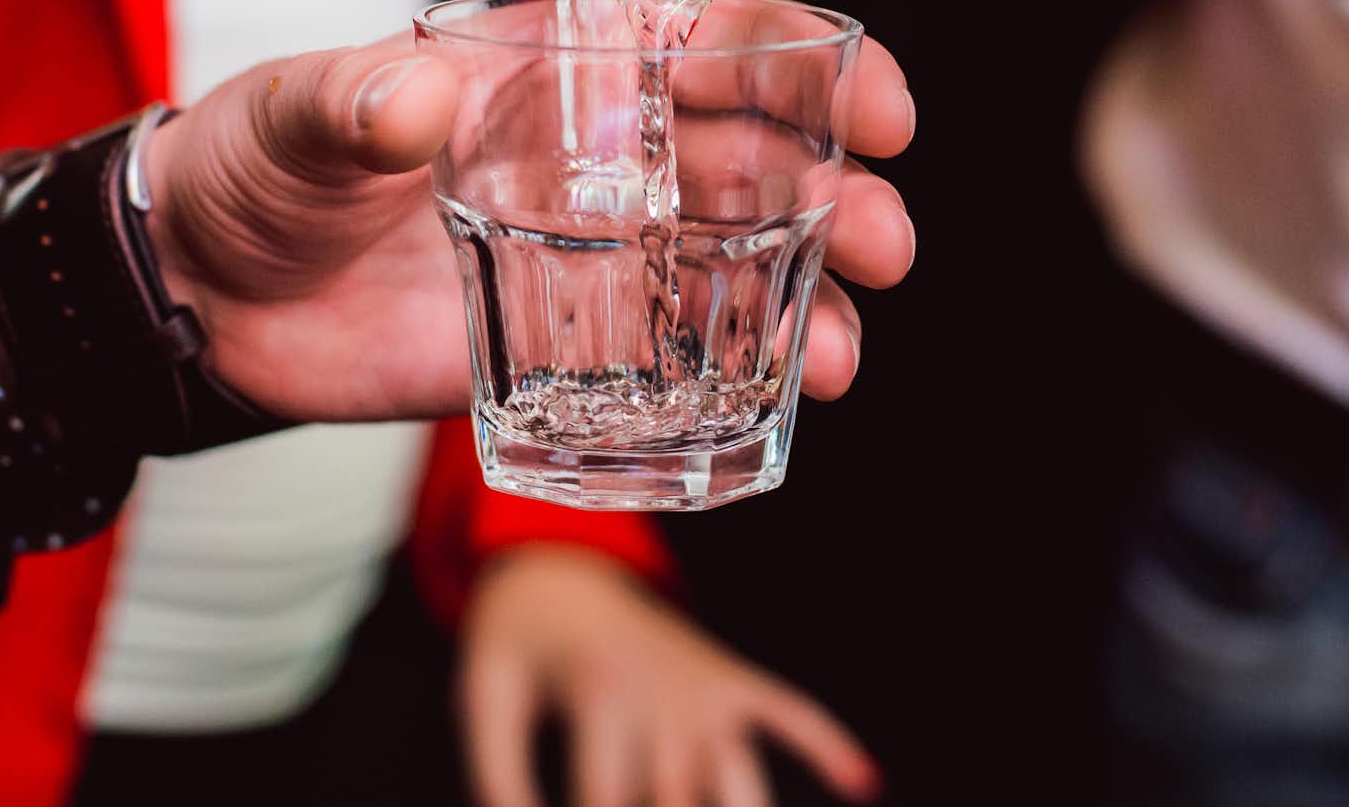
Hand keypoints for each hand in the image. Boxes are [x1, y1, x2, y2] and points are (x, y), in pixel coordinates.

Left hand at [141, 31, 916, 423]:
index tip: (876, 102)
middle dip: (834, 192)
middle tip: (883, 240)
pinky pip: (667, 361)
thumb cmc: (246, 165)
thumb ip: (351, 104)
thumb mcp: (291, 118)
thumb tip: (417, 99)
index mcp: (549, 70)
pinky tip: (783, 399)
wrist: (192, 293)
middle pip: (746, 159)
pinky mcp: (554, 346)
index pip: (697, 44)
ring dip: (805, 295)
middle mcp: (588, 156)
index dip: (800, 62)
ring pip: (729, 263)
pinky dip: (733, 377)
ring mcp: (581, 254)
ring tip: (841, 347)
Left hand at [459, 548, 881, 806]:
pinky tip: (862, 783)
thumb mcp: (486, 697)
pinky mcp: (732, 680)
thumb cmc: (517, 641)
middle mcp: (667, 693)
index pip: (605, 801)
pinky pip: (790, 710)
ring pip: (742, 779)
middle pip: (680, 805)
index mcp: (601, 693)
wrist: (559, 564)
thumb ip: (498, 775)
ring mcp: (707, 687)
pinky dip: (828, 743)